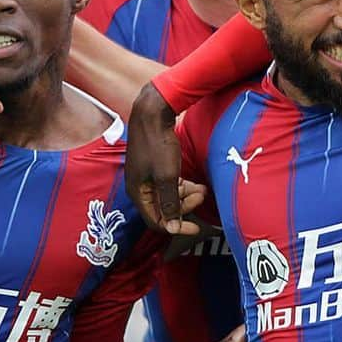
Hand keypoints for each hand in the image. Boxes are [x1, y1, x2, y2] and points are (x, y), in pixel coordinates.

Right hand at [125, 83, 197, 234]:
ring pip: (169, 196)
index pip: (156, 221)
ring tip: (204, 190)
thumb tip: (172, 228)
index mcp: (137, 192)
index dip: (176, 227)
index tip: (195, 229)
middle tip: (201, 197)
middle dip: (184, 206)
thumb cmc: (158, 144)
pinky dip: (184, 186)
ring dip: (187, 196)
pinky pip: (170, 184)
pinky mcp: (155, 167)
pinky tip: (198, 184)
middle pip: (163, 209)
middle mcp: (140, 187)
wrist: (153, 113)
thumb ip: (169, 203)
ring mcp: (147, 176)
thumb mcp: (167, 176)